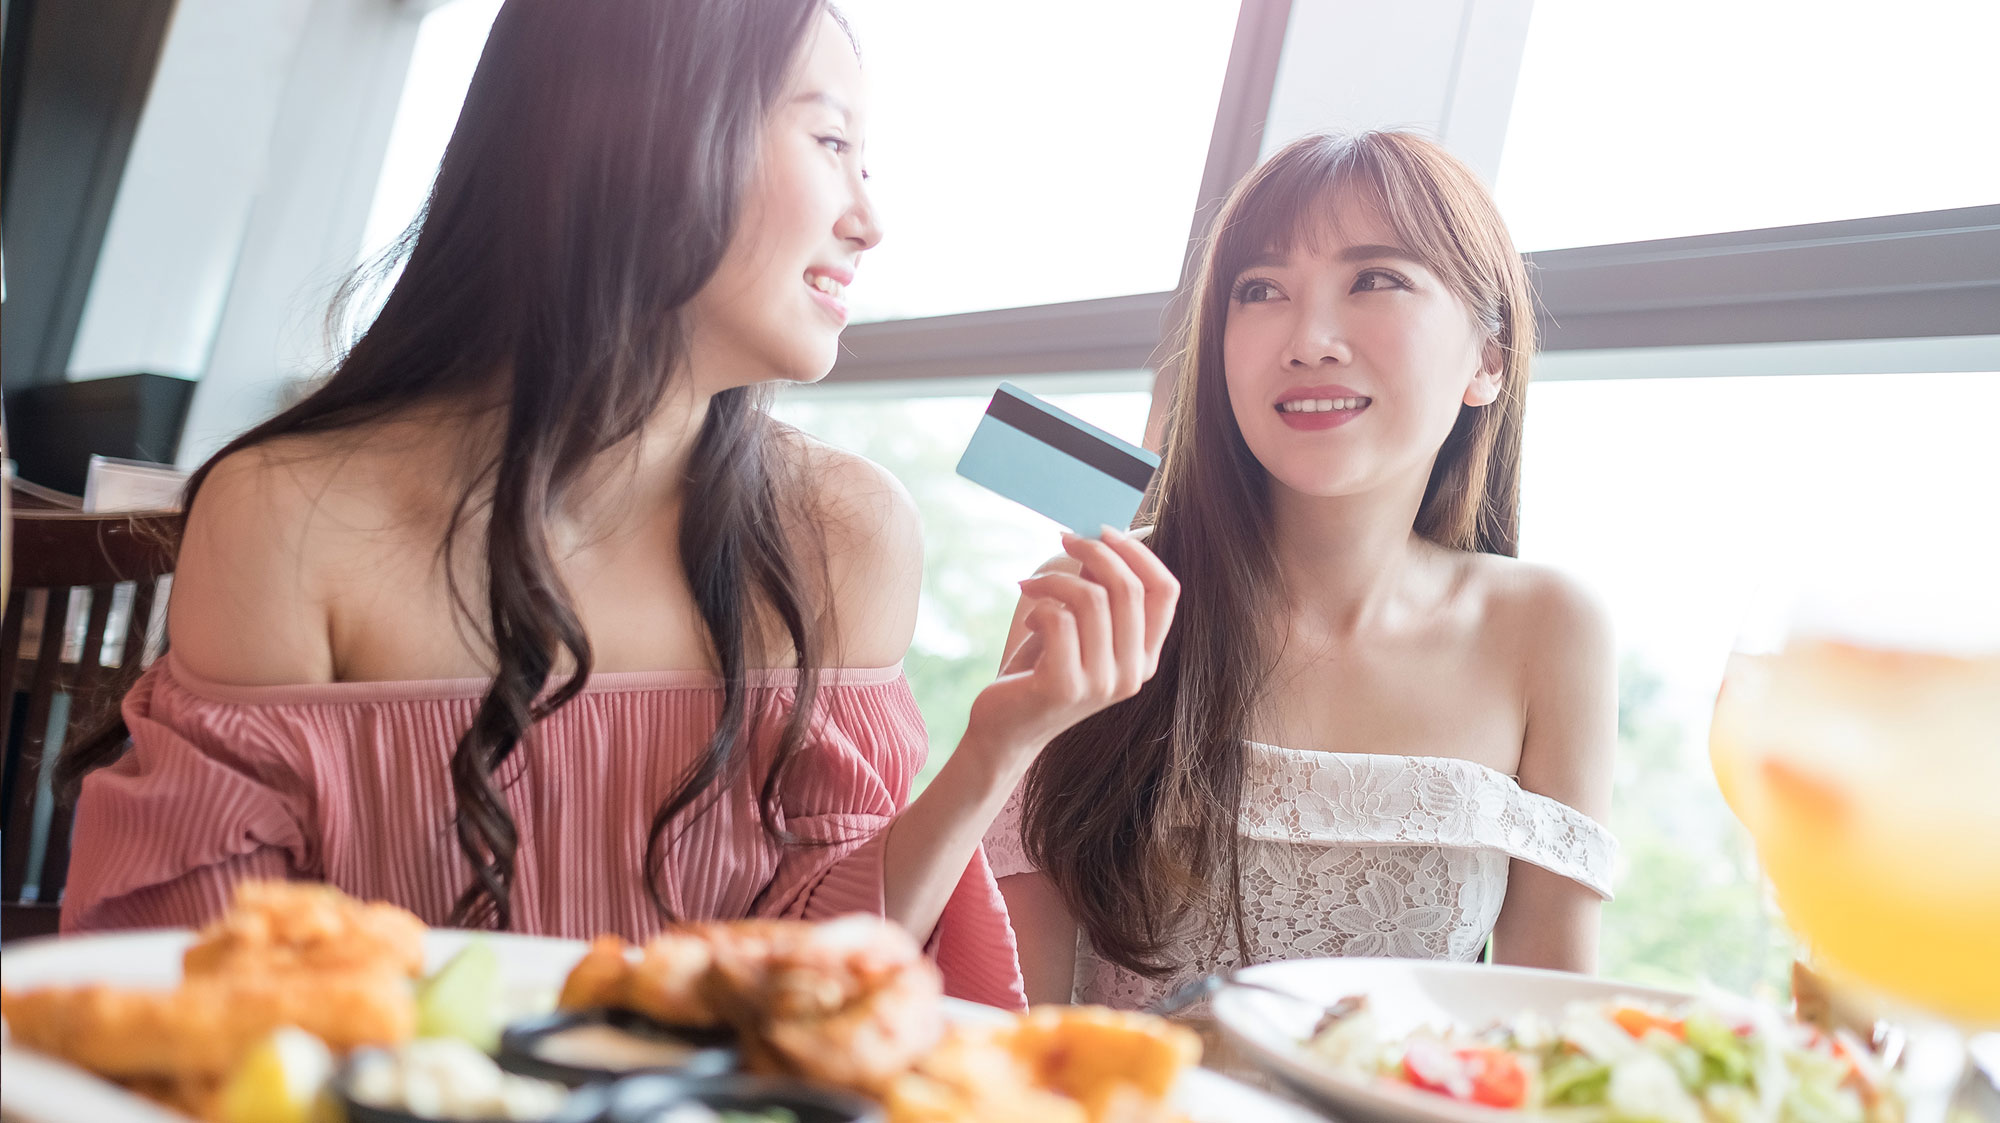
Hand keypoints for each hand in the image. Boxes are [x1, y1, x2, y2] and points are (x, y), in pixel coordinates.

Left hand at [963, 526, 1178, 773]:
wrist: (1006, 729)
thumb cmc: (1042, 672)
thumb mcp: (1078, 627)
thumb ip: (1096, 590)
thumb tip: (1099, 539)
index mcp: (1144, 657)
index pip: (1166, 591)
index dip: (1138, 553)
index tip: (1103, 531)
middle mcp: (1133, 674)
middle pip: (1129, 589)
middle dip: (1094, 551)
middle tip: (1063, 539)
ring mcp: (1101, 684)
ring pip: (1091, 599)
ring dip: (1054, 580)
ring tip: (1032, 586)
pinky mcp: (1064, 686)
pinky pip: (1059, 620)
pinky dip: (1039, 607)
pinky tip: (1029, 620)